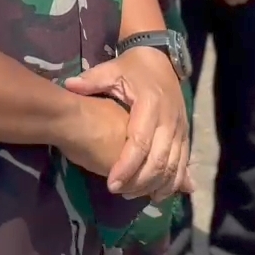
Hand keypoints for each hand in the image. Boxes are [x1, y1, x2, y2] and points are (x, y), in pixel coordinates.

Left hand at [64, 46, 191, 201]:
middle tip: (120, 193)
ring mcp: (180, 127)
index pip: (140, 142)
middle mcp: (169, 119)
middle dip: (140, 182)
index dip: (126, 166)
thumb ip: (92, 80)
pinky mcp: (185, 133)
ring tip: (134, 196)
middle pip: (159, 160)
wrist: (160, 58)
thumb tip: (69, 86)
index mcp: (150, 103)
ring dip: (156, 186)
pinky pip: (183, 163)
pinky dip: (173, 182)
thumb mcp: (112, 69)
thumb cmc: (132, 68)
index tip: (111, 184)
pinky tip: (158, 194)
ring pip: (174, 166)